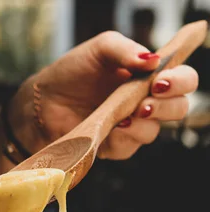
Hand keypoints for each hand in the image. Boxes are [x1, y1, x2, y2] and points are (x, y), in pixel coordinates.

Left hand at [9, 31, 198, 160]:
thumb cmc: (71, 73)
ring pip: (154, 131)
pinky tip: (112, 128)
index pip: (182, 79)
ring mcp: (131, 126)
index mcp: (148, 76)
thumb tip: (153, 60)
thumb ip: (126, 50)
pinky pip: (129, 148)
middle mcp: (144, 101)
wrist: (42, 103)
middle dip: (167, 106)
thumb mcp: (100, 49)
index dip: (180, 81)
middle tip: (145, 102)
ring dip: (143, 124)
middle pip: (179, 109)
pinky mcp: (115, 147)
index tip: (161, 81)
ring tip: (125, 115)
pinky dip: (123, 138)